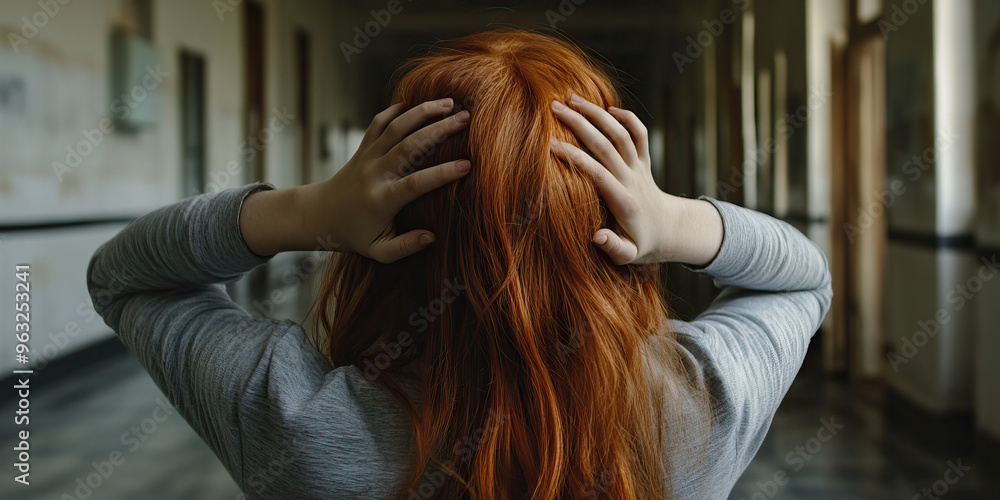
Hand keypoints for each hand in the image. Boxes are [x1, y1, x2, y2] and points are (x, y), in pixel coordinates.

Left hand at [299, 98, 470, 262]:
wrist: (320, 214)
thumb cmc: (355, 235)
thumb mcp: (378, 251)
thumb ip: (405, 247)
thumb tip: (431, 237)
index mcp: (382, 200)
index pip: (416, 183)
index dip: (442, 174)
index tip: (467, 165)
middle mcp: (374, 173)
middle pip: (409, 146)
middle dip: (438, 130)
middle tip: (466, 118)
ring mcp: (367, 156)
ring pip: (395, 127)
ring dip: (423, 111)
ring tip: (449, 102)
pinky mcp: (363, 147)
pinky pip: (379, 122)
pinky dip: (398, 109)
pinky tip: (419, 101)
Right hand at [549, 94, 721, 266]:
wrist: (670, 231)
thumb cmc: (641, 244)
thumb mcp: (627, 255)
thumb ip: (612, 247)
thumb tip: (596, 237)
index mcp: (623, 201)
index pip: (596, 173)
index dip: (573, 157)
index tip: (550, 145)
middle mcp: (632, 179)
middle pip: (605, 144)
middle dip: (579, 124)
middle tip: (554, 107)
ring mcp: (640, 167)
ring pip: (620, 133)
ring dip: (597, 113)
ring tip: (572, 98)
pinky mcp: (645, 160)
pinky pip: (640, 133)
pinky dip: (627, 117)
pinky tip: (607, 108)